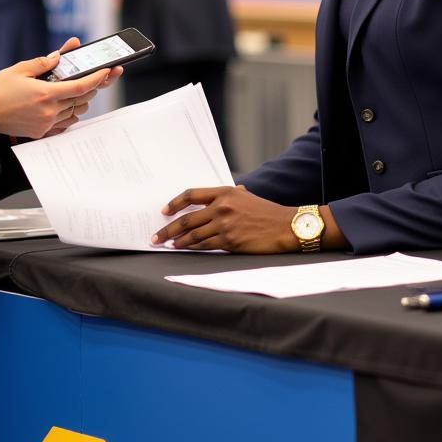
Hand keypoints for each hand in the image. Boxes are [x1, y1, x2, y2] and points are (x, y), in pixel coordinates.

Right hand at [0, 38, 121, 138]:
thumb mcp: (20, 69)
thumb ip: (43, 62)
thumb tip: (59, 56)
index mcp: (46, 93)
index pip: (80, 86)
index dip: (97, 79)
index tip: (106, 71)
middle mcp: (48, 111)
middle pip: (81, 99)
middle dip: (91, 87)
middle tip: (95, 77)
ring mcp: (46, 124)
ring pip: (75, 112)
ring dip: (80, 101)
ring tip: (77, 90)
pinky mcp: (41, 132)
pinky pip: (64, 124)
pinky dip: (70, 114)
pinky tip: (65, 105)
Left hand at [151, 186, 300, 252]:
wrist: (285, 226)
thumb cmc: (267, 212)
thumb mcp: (246, 197)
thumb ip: (229, 197)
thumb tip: (214, 201)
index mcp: (225, 192)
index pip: (192, 195)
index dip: (175, 203)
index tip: (164, 211)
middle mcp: (222, 207)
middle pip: (187, 218)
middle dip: (168, 228)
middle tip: (156, 235)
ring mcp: (225, 224)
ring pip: (193, 234)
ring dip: (177, 240)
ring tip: (168, 244)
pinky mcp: (229, 241)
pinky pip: (205, 245)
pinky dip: (191, 248)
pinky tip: (184, 249)